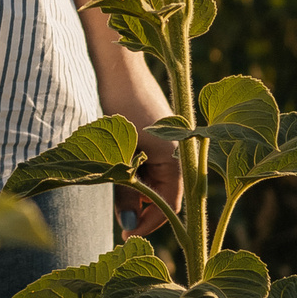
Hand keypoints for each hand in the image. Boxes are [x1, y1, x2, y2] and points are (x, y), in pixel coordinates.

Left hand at [83, 3, 181, 238]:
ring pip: (155, 180)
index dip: (150, 223)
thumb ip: (125, 191)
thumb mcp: (119, 153)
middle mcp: (179, 150)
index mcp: (178, 157)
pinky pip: (150, 164)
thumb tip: (129, 225)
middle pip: (165, 194)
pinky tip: (119, 177)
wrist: (117, 63)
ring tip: (117, 202)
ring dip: (137, 193)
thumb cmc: (120, 104)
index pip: (171, 204)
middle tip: (119, 223)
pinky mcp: (155, 132)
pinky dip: (136, 176)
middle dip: (143, 210)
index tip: (126, 234)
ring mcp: (168, 140)